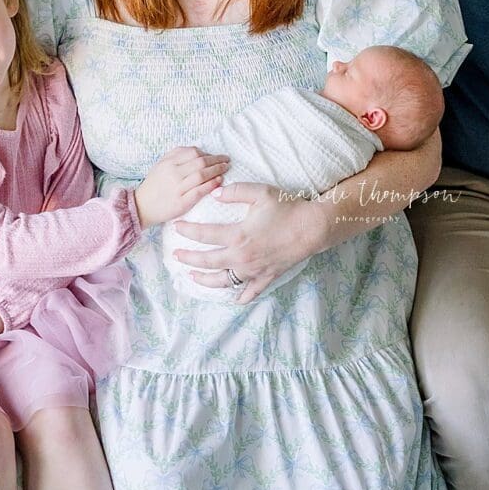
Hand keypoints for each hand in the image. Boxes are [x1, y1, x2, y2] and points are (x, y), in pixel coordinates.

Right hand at [135, 147, 230, 228]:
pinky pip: (199, 191)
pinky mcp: (181, 202)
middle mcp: (173, 173)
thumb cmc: (154, 185)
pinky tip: (219, 182)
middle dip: (217, 160)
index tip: (216, 156)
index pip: (193, 152)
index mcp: (168, 162)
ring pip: (201, 175)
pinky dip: (211, 184)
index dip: (208, 153)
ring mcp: (177, 188)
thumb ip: (177, 155)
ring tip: (225, 169)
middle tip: (227, 161)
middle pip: (200, 162)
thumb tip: (199, 151)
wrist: (141, 206)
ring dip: (217, 170)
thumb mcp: (161, 165)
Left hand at [173, 181, 321, 302]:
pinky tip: (232, 298)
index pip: (204, 235)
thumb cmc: (287, 208)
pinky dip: (240, 296)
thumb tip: (214, 193)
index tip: (176, 228)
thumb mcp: (260, 193)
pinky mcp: (266, 276)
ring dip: (206, 280)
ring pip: (223, 281)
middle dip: (188, 259)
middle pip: (207, 261)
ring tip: (193, 277)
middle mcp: (242, 256)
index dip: (188, 231)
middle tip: (176, 255)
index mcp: (238, 235)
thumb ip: (235, 192)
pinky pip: (250, 291)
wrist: (312, 228)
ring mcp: (254, 270)